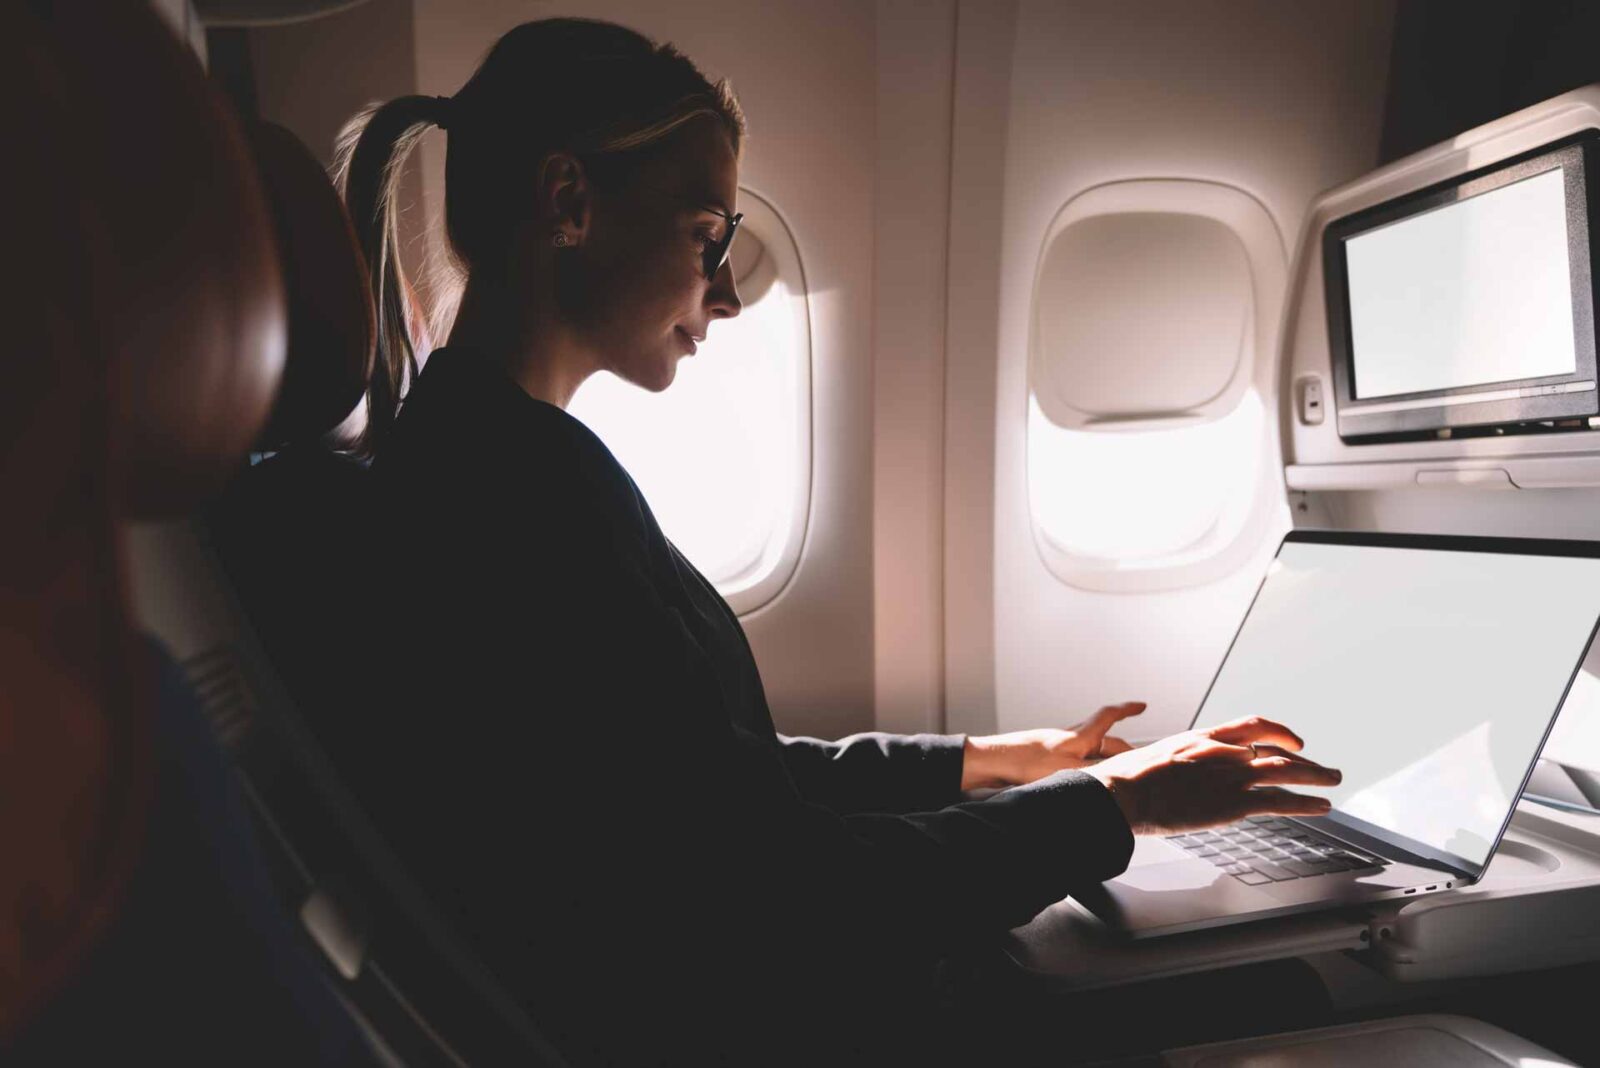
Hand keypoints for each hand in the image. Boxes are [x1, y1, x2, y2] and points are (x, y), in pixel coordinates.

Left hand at [960, 702, 1145, 789]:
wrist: (989, 763)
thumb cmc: (1025, 763)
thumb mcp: (1068, 770)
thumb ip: (1097, 773)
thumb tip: (1122, 778)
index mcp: (1078, 736)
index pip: (1108, 717)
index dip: (1127, 711)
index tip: (1142, 705)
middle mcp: (1069, 738)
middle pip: (1104, 739)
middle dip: (1123, 749)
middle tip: (1139, 763)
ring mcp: (1056, 748)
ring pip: (1090, 751)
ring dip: (1105, 760)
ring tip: (1116, 775)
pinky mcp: (1044, 759)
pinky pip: (1075, 761)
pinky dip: (1088, 768)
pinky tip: (1084, 781)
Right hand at [1083, 715, 1340, 835]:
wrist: (1120, 793)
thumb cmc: (1128, 779)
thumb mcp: (1157, 756)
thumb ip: (1180, 760)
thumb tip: (1179, 769)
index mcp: (1203, 738)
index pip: (1253, 726)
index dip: (1279, 731)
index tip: (1292, 740)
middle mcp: (1222, 752)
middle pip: (1276, 749)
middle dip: (1304, 759)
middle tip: (1322, 768)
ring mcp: (1229, 777)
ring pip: (1286, 770)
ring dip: (1316, 775)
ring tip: (1333, 781)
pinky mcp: (1231, 804)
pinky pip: (1279, 801)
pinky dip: (1305, 803)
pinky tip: (1322, 806)